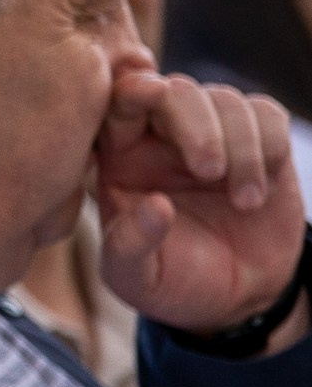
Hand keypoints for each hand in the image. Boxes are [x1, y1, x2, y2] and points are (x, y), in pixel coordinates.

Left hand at [95, 59, 303, 333]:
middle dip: (195, 124)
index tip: (148, 91)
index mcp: (120, 156)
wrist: (236, 297)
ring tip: (243, 203)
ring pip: (225, 101)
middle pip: (176, 92)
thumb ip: (132, 244)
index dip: (130, 89)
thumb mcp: (136, 278)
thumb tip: (154, 206)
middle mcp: (164, 135)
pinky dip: (268, 147)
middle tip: (208, 172)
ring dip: (240, 146)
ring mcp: (213, 133)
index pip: (118, 104)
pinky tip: (260, 190)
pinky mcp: (259, 140)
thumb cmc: (172, 280)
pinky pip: (266, 115)